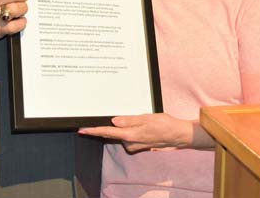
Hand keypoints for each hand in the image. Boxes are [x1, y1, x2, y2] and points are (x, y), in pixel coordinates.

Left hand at [78, 113, 192, 152]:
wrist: (178, 135)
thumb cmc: (164, 125)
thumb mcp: (146, 118)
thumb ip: (129, 120)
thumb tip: (114, 121)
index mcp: (131, 135)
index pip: (107, 132)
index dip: (94, 131)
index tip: (82, 129)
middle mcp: (131, 143)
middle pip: (113, 133)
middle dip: (110, 126)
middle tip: (114, 115)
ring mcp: (135, 145)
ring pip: (122, 134)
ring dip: (124, 126)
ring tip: (139, 118)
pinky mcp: (139, 145)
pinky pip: (129, 136)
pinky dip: (130, 129)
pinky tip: (141, 124)